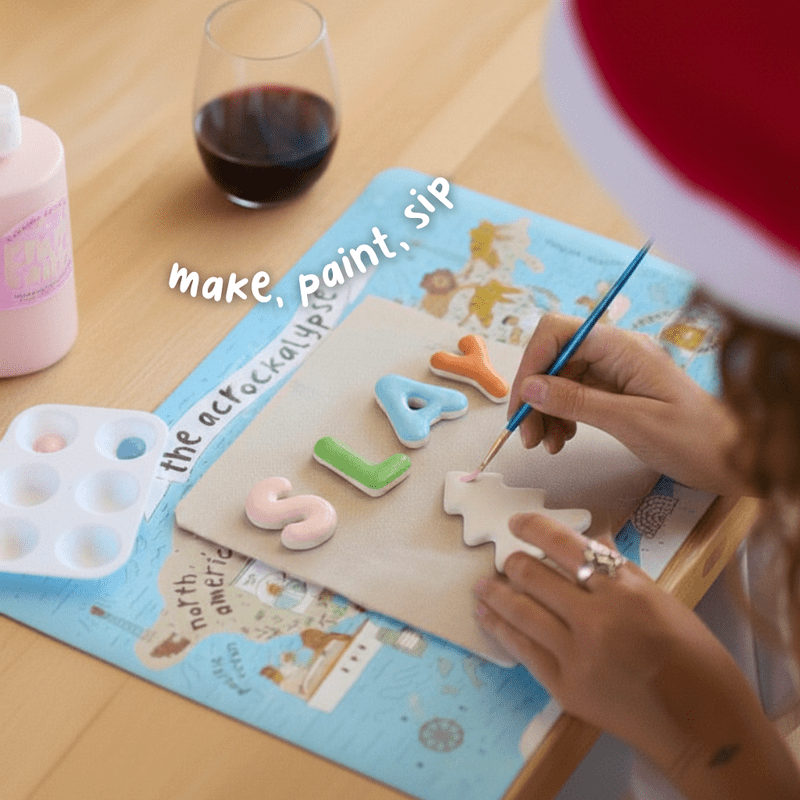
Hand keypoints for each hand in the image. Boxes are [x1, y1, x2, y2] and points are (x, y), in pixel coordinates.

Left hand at [474, 514, 799, 799]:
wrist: (704, 727)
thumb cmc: (696, 659)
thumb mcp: (664, 601)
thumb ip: (621, 571)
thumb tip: (592, 539)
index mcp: (624, 590)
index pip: (566, 545)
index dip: (534, 529)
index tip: (517, 523)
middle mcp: (595, 617)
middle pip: (535, 576)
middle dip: (512, 563)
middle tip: (504, 559)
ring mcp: (577, 654)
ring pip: (521, 611)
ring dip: (495, 593)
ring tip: (481, 585)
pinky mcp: (565, 687)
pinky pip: (523, 650)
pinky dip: (500, 628)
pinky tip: (486, 616)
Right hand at [509, 313, 741, 494]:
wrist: (734, 458)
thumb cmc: (694, 439)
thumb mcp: (631, 422)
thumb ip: (577, 401)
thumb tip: (531, 388)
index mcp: (622, 347)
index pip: (557, 333)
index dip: (531, 364)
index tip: (522, 403)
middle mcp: (615, 352)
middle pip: (554, 358)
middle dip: (534, 394)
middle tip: (528, 434)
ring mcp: (615, 371)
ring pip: (560, 379)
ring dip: (545, 410)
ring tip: (547, 444)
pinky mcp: (616, 391)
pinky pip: (575, 395)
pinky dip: (561, 416)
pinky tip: (563, 438)